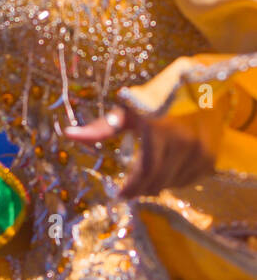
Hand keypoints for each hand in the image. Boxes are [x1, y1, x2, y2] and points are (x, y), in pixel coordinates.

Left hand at [62, 104, 217, 197]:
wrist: (203, 84)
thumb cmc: (158, 95)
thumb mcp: (128, 109)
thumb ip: (100, 128)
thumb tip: (68, 134)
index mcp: (160, 132)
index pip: (144, 172)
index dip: (131, 188)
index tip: (118, 195)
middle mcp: (183, 144)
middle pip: (158, 182)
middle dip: (140, 190)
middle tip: (128, 191)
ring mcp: (200, 152)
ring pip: (173, 184)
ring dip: (156, 186)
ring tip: (145, 180)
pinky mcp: (211, 157)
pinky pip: (188, 180)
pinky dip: (174, 181)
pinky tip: (165, 173)